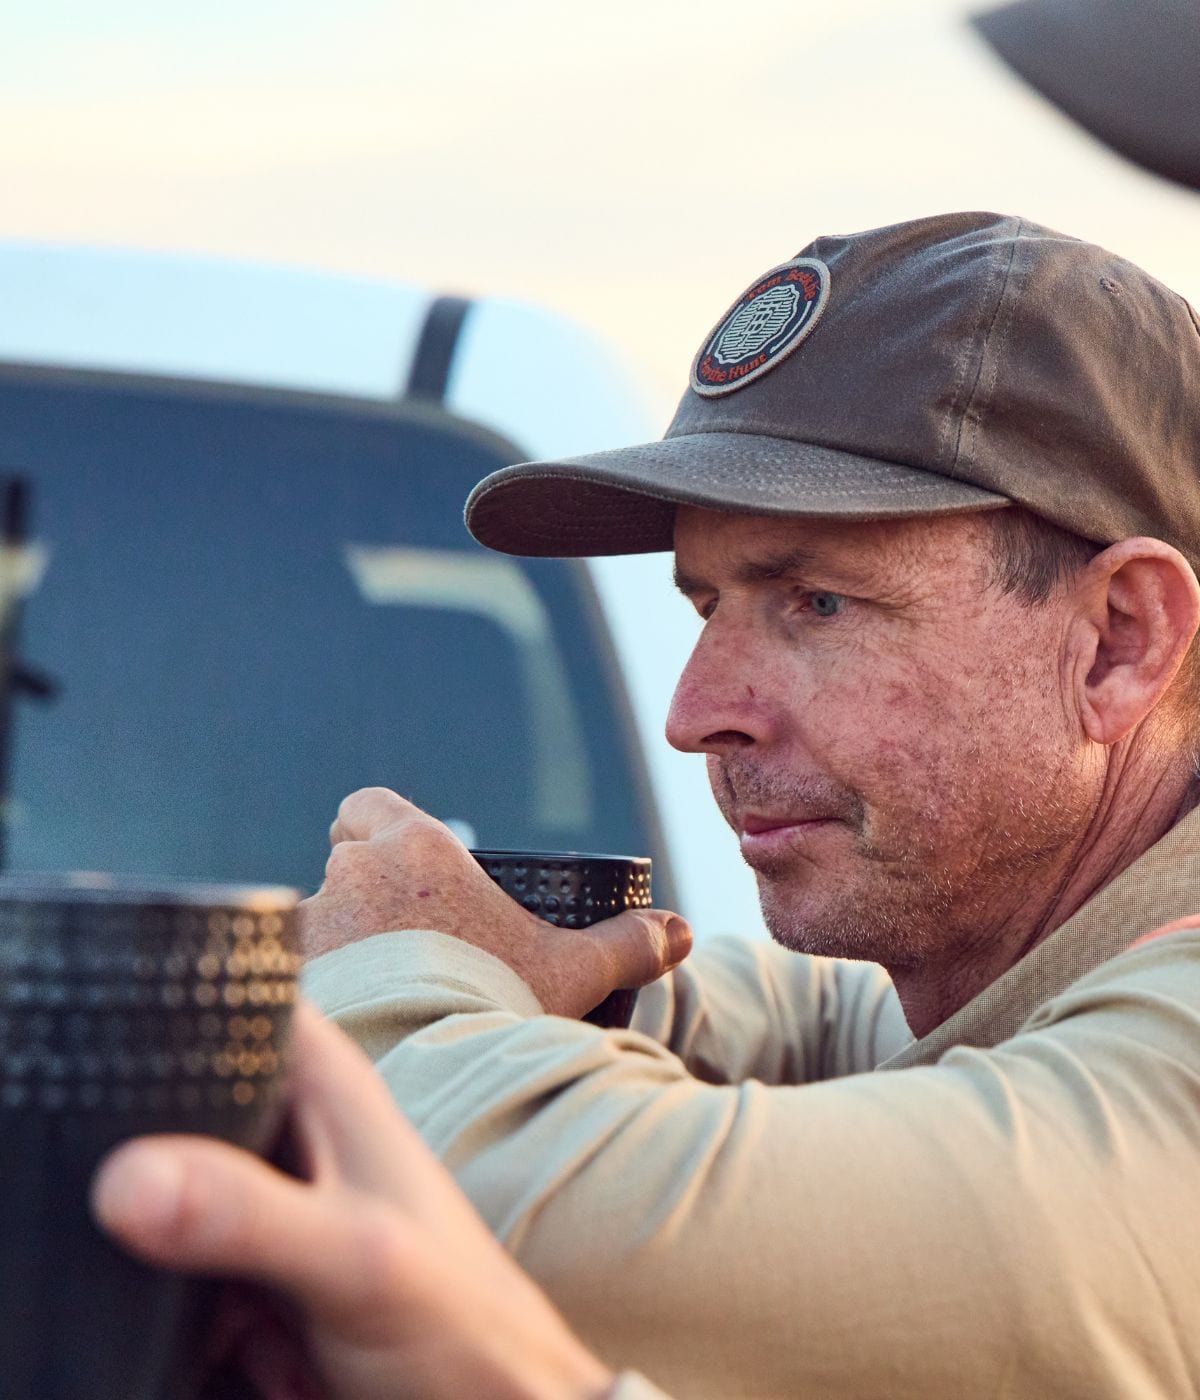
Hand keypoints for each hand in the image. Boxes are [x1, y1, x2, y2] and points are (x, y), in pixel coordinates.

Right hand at [92, 1003, 615, 1399]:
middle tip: (225, 1262)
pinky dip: (209, 1331)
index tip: (127, 1100)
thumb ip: (245, 1215)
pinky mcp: (260, 1270)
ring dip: (190, 1283)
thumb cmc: (463, 1326)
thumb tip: (123, 1178)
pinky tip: (279, 1360)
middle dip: (164, 1196)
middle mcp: (294, 1127)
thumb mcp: (352, 1261)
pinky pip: (186, 1285)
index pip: (226, 1004)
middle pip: (172, 1119)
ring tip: (271, 1327)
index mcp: (323, 1081)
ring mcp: (274, 1201)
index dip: (166, 1031)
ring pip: (168, 1212)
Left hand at [299, 787, 692, 1018]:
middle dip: (357, 896)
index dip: (375, 829)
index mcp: (416, 848)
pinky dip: (303, 991)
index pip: (365, 805)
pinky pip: (278, 971)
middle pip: (337, 861)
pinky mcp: (277, 977)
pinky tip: (333, 1028)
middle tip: (393, 946)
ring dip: (327, 947)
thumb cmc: (504, 1007)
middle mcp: (349, 872)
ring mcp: (307, 924)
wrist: (435, 1075)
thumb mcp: (574, 973)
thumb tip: (681, 932)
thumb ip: (629, 945)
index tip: (393, 866)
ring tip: (364, 999)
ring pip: (307, 920)